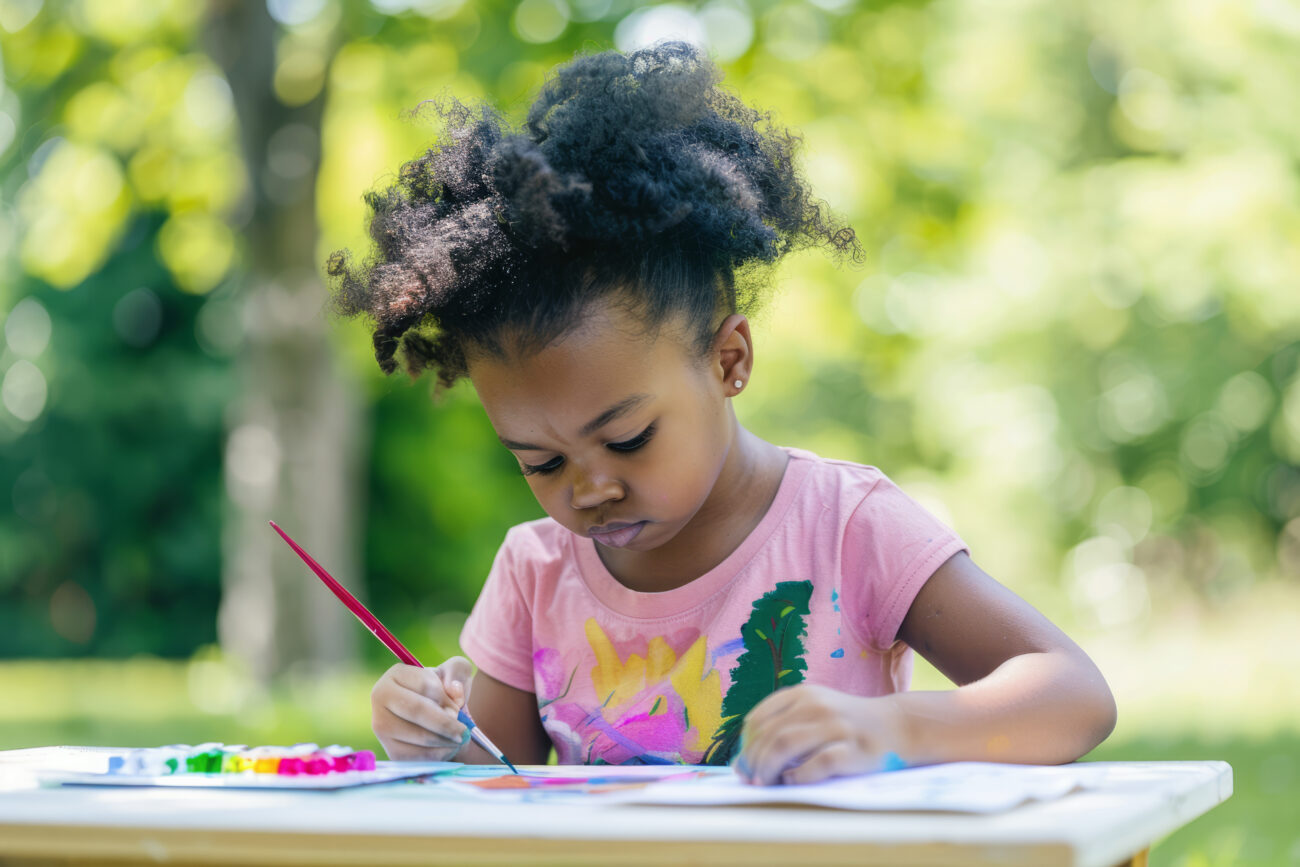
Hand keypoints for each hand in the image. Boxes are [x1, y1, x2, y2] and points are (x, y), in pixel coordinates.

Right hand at [371, 656, 475, 760]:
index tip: (458, 706)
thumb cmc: (444, 690)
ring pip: (418, 736)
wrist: (435, 718)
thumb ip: (457, 671)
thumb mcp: (455, 671)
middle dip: (445, 722)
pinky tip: (448, 748)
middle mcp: (380, 698)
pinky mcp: (391, 750)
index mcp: (396, 674)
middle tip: (464, 731)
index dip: (446, 698)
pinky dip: (438, 754)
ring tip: (459, 738)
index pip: (425, 685)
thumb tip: (453, 689)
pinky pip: (417, 756)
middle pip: (416, 710)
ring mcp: (382, 726)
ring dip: (445, 739)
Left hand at [733, 684, 907, 785]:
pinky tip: (792, 781)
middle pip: (769, 735)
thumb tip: (746, 758)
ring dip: (768, 768)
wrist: (897, 726)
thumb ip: (784, 723)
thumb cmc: (847, 724)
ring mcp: (836, 726)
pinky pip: (817, 764)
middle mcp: (817, 705)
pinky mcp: (853, 750)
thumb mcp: (815, 709)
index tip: (742, 764)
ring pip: (785, 745)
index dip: (745, 745)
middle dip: (753, 761)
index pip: (758, 718)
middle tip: (751, 780)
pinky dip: (798, 776)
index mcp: (802, 694)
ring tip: (765, 783)